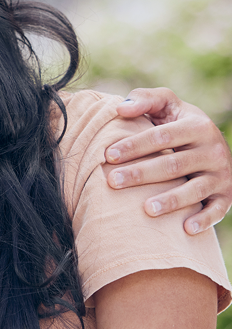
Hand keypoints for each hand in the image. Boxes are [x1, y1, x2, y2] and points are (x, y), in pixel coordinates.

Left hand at [103, 87, 231, 234]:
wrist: (212, 143)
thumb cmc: (178, 122)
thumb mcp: (167, 104)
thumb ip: (145, 99)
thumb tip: (120, 108)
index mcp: (197, 126)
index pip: (161, 136)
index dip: (134, 145)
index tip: (108, 155)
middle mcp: (213, 151)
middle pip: (173, 165)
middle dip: (141, 174)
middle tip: (113, 182)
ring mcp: (222, 175)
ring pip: (194, 190)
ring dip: (170, 201)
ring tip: (145, 209)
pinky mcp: (227, 195)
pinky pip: (217, 210)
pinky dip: (204, 220)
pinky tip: (185, 229)